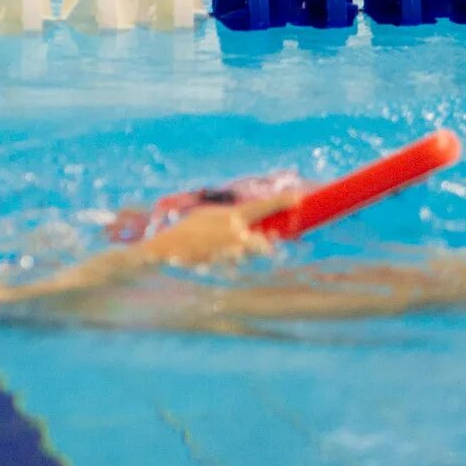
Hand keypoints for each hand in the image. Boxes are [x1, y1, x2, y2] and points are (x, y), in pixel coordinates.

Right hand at [138, 194, 297, 267]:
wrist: (166, 248)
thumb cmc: (187, 231)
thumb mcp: (209, 217)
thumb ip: (231, 220)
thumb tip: (247, 223)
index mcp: (232, 215)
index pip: (263, 206)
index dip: (283, 201)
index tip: (299, 196)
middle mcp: (235, 232)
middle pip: (265, 244)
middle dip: (265, 248)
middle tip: (264, 248)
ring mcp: (231, 251)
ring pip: (250, 258)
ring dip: (242, 258)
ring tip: (223, 253)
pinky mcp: (225, 267)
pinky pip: (235, 269)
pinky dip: (229, 266)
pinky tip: (213, 262)